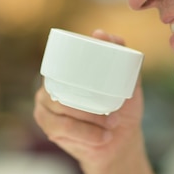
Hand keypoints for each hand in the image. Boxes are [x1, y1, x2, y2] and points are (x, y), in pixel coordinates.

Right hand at [33, 29, 144, 169]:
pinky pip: (61, 129)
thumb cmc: (123, 107)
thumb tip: (100, 33)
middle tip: (116, 115)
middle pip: (65, 89)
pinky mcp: (48, 128)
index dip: (81, 70)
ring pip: (64, 110)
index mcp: (66, 69)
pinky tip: (101, 138)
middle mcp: (52, 84)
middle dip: (91, 105)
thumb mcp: (128, 81)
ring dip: (90, 121)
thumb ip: (120, 54)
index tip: (107, 85)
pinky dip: (85, 134)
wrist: (121, 140)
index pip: (64, 62)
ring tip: (112, 126)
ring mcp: (46, 106)